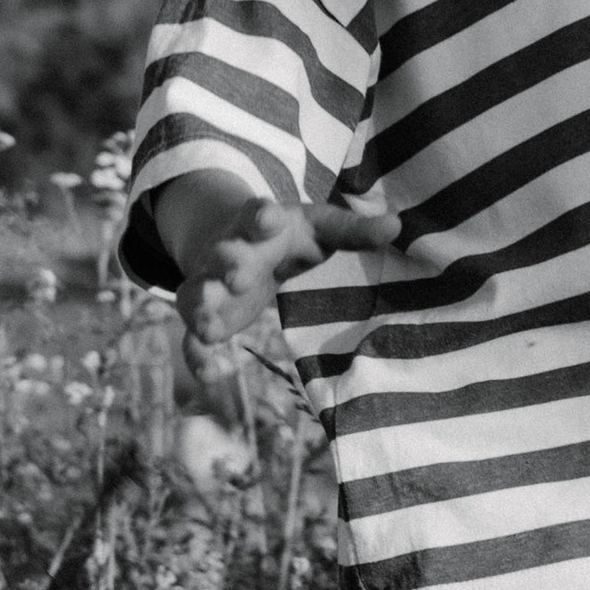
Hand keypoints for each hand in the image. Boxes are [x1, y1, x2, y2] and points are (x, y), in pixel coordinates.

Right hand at [176, 192, 398, 389]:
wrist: (229, 243)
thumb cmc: (286, 236)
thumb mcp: (319, 228)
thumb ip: (354, 230)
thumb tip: (398, 226)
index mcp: (258, 223)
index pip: (256, 214)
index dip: (261, 216)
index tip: (268, 218)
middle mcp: (227, 252)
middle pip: (222, 256)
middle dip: (228, 266)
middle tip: (238, 278)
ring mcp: (211, 285)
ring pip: (196, 295)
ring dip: (201, 310)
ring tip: (211, 330)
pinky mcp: (207, 316)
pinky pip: (192, 338)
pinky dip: (197, 356)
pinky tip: (209, 375)